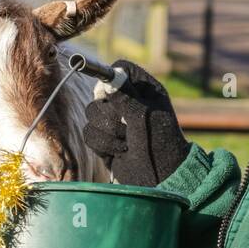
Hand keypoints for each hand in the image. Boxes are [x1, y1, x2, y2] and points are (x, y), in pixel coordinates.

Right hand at [82, 59, 189, 186]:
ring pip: (91, 114)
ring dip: (109, 132)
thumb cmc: (159, 145)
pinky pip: (89, 133)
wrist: (159, 178)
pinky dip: (104, 145)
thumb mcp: (144, 116)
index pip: (121, 69)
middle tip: (127, 126)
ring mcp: (114, 121)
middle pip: (99, 93)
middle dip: (110, 113)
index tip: (110, 91)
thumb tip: (107, 80)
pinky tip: (121, 152)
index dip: (112, 76)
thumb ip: (125, 96)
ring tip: (127, 142)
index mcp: (144, 90)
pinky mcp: (104, 139)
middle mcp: (128, 102)